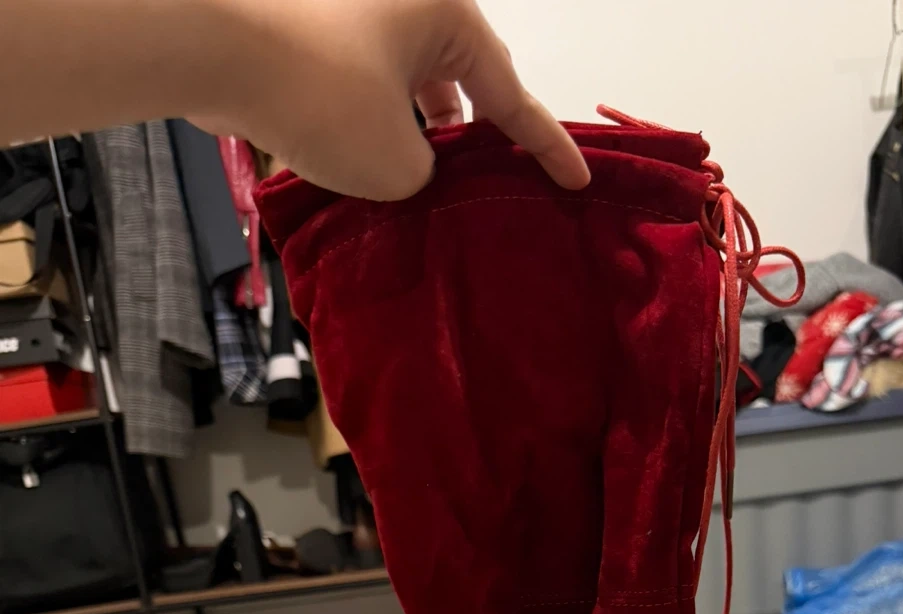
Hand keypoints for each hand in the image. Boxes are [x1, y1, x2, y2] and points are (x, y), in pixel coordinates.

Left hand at [205, 0, 589, 198]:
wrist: (208, 43)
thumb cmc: (318, 94)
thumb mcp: (397, 164)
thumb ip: (425, 174)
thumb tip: (406, 165)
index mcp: (445, 14)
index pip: (511, 95)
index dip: (545, 147)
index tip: (574, 180)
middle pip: (457, 77)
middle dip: (471, 135)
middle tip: (480, 185)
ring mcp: (350, 7)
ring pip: (402, 79)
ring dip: (413, 130)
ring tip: (414, 186)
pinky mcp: (306, 25)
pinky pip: (357, 77)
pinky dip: (369, 118)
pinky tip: (360, 163)